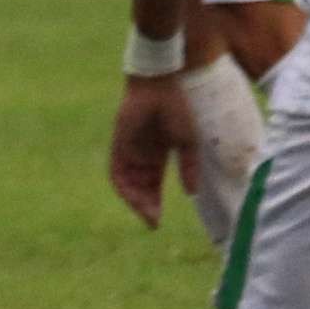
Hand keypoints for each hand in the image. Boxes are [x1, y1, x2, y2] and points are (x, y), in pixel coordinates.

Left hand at [106, 74, 202, 229]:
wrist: (158, 86)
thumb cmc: (176, 109)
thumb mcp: (187, 143)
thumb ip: (188, 167)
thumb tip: (192, 194)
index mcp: (156, 155)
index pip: (153, 186)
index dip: (155, 203)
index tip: (157, 222)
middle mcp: (140, 156)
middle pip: (140, 188)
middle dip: (146, 206)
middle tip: (152, 222)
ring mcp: (128, 151)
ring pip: (128, 184)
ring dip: (135, 201)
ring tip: (146, 214)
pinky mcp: (119, 146)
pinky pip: (117, 172)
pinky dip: (124, 187)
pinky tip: (133, 198)